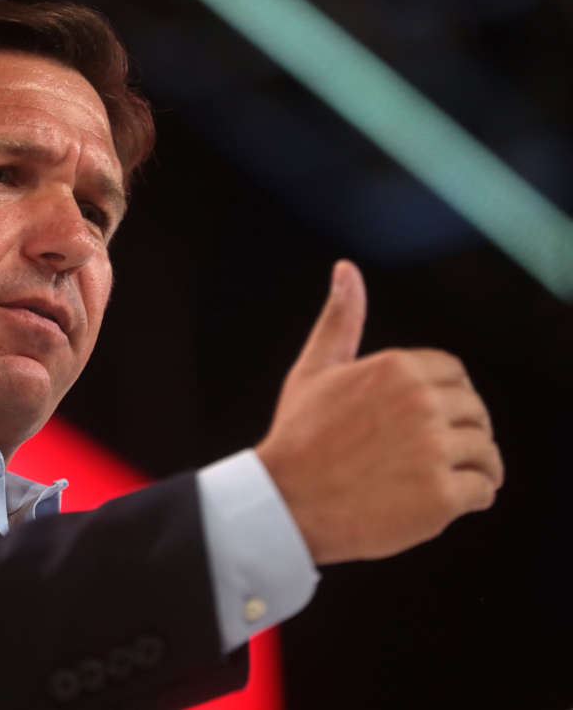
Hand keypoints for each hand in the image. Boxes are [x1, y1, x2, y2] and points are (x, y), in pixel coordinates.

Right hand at [255, 260, 503, 564]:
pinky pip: (483, 490)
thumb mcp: (314, 370)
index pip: (454, 375)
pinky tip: (438, 500)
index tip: (427, 420)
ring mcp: (433, 450)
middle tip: (432, 454)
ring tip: (440, 479)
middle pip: (475, 412)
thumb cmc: (298, 437)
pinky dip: (472, 497)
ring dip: (472, 467)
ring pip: (486, 452)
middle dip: (461, 432)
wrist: (285, 503)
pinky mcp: (441, 496)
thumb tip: (346, 268)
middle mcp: (421, 404)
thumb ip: (341, 319)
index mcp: (396, 368)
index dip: (445, 399)